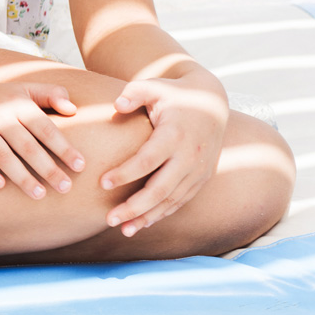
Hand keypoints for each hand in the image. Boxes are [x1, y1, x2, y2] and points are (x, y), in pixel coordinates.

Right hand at [0, 73, 84, 198]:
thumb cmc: (0, 98)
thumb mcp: (26, 90)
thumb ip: (52, 95)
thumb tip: (74, 110)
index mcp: (17, 103)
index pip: (44, 127)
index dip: (63, 147)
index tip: (80, 166)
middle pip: (25, 144)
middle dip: (46, 167)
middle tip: (65, 188)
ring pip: (0, 153)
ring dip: (20, 175)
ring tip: (39, 194)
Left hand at [100, 75, 227, 234]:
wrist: (212, 103)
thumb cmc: (173, 94)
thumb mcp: (153, 86)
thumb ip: (133, 93)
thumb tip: (117, 106)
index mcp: (175, 134)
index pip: (148, 160)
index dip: (125, 174)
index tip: (102, 183)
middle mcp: (190, 156)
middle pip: (161, 189)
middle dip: (135, 207)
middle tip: (109, 219)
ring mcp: (199, 170)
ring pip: (172, 200)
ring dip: (148, 217)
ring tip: (123, 229)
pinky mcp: (202, 178)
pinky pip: (181, 201)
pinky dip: (162, 213)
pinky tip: (142, 223)